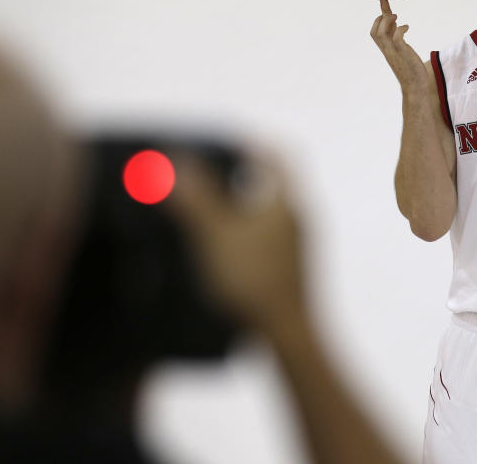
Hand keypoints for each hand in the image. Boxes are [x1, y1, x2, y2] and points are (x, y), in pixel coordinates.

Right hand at [169, 151, 304, 330]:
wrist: (287, 334)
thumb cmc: (254, 280)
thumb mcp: (215, 233)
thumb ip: (195, 197)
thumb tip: (176, 162)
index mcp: (287, 201)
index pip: (278, 156)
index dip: (252, 144)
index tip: (228, 141)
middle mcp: (299, 220)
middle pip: (274, 183)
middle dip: (242, 175)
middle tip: (210, 173)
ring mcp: (298, 247)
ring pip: (269, 214)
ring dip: (242, 206)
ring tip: (208, 209)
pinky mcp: (290, 271)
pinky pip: (268, 239)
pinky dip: (245, 233)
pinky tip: (221, 248)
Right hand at [369, 0, 430, 92]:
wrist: (415, 87)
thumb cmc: (411, 71)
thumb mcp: (402, 52)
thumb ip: (398, 40)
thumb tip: (398, 28)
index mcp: (386, 50)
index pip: (375, 32)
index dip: (378, 18)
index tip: (384, 6)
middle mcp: (387, 50)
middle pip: (374, 32)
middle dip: (380, 18)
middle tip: (391, 11)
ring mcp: (393, 52)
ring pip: (381, 33)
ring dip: (387, 22)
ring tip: (396, 17)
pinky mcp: (402, 53)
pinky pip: (396, 38)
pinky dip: (400, 29)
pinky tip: (407, 28)